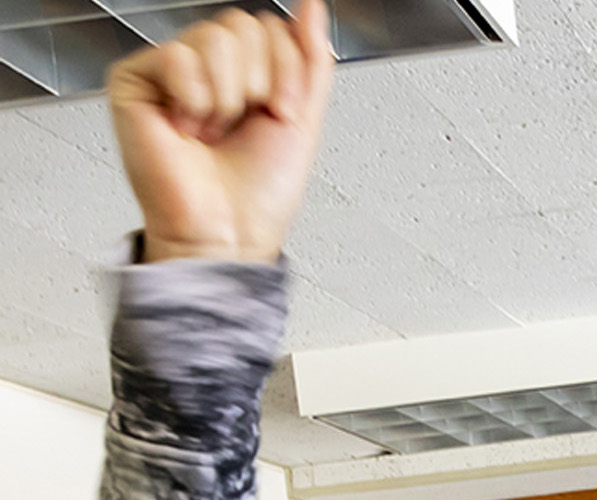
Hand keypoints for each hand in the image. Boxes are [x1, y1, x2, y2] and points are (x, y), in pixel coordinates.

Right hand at [108, 1, 333, 263]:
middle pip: (243, 26)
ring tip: (213, 130)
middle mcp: (206, 67)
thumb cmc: (259, 189)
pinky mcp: (134, 81)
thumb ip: (311, 55)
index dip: (286, 72)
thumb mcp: (304, 114)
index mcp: (245, 72)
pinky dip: (194, 99)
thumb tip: (313, 4)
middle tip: (243, 125)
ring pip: (214, 37)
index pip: (270, 27)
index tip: (280, 115)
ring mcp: (169, 72)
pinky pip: (177, 56)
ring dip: (228, 96)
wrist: (229, 230)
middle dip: (260, 82)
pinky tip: (186, 127)